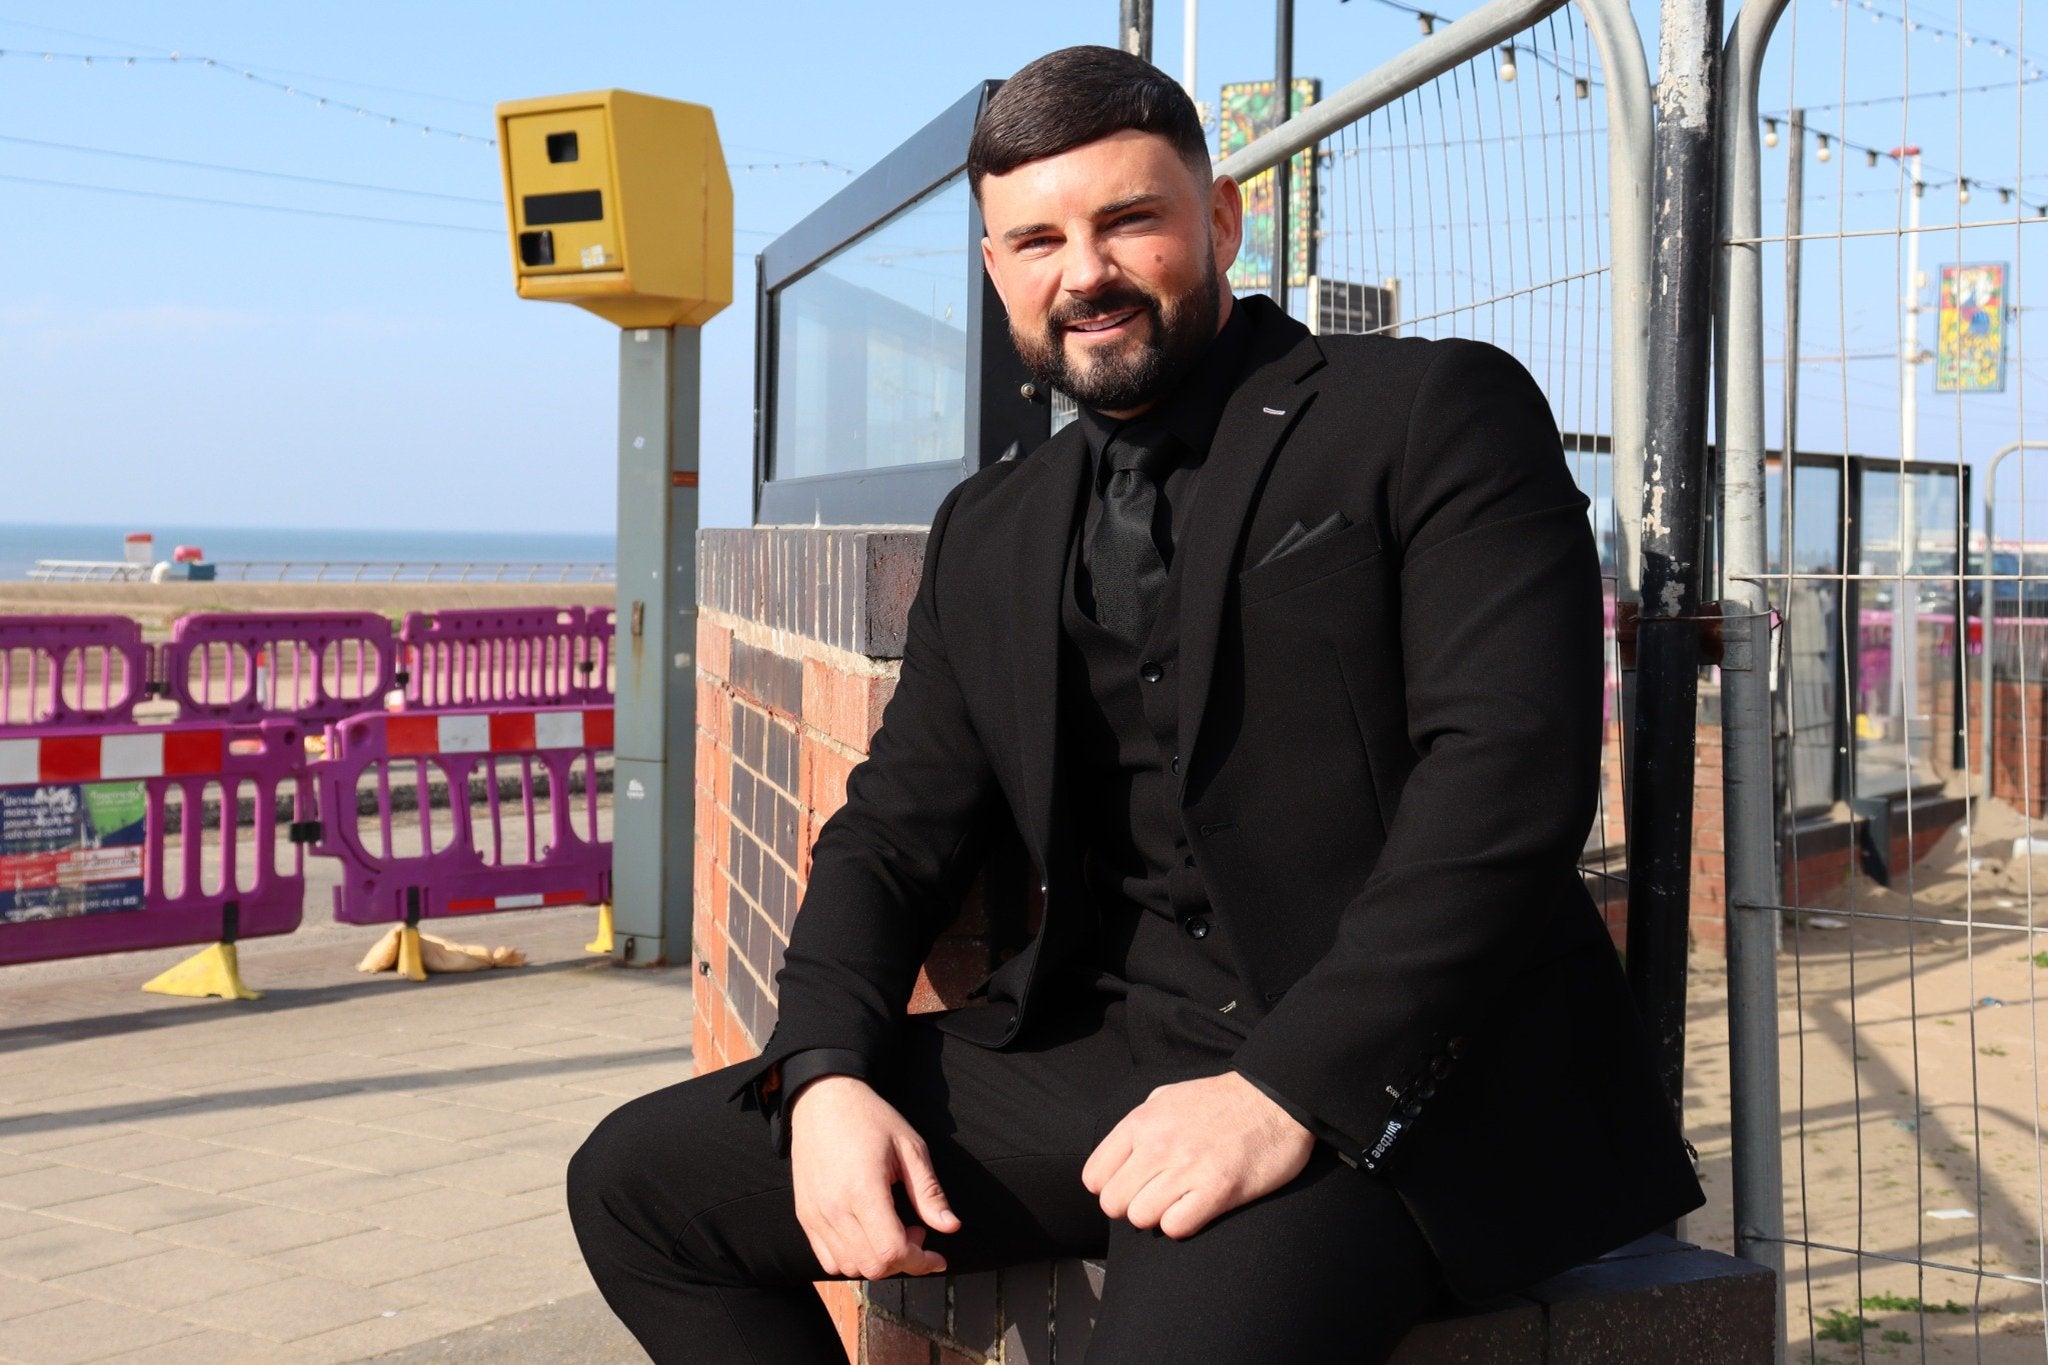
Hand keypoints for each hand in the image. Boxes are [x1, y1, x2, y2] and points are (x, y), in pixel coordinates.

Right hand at [789, 1075, 960, 1279]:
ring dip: (878, 1262)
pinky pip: (828, 1260)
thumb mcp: (910, 1148)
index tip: (936, 1254)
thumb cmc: (869, 1119)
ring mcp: (816, 1216)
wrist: (822, 1101)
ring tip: (891, 1230)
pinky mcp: (805, 1217)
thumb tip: (951, 1227)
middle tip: (916, 1231)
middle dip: (904, 1261)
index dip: (920, 1261)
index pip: (891, 1252)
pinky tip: (867, 1236)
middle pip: (873, 1267)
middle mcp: (834, 1209)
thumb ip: (929, 1192)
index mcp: (863, 1191)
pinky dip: (852, 1259)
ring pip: (850, 1268)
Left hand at [1081, 1071, 1314, 1239]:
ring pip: (1141, 1218)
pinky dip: (1183, 1224)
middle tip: (1155, 1198)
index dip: (1110, 1188)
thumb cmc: (1220, 1101)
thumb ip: (1138, 1125)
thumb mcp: (1166, 1096)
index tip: (1131, 1186)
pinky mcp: (1218, 1190)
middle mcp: (1158, 1144)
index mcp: (1141, 1122)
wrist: (1276, 1099)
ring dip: (1158, 1216)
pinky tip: (1197, 1208)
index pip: (1094, 1177)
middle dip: (1131, 1207)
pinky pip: (1175, 1227)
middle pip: (1113, 1204)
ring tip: (1178, 1202)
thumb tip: (1117, 1157)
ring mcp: (1187, 1168)